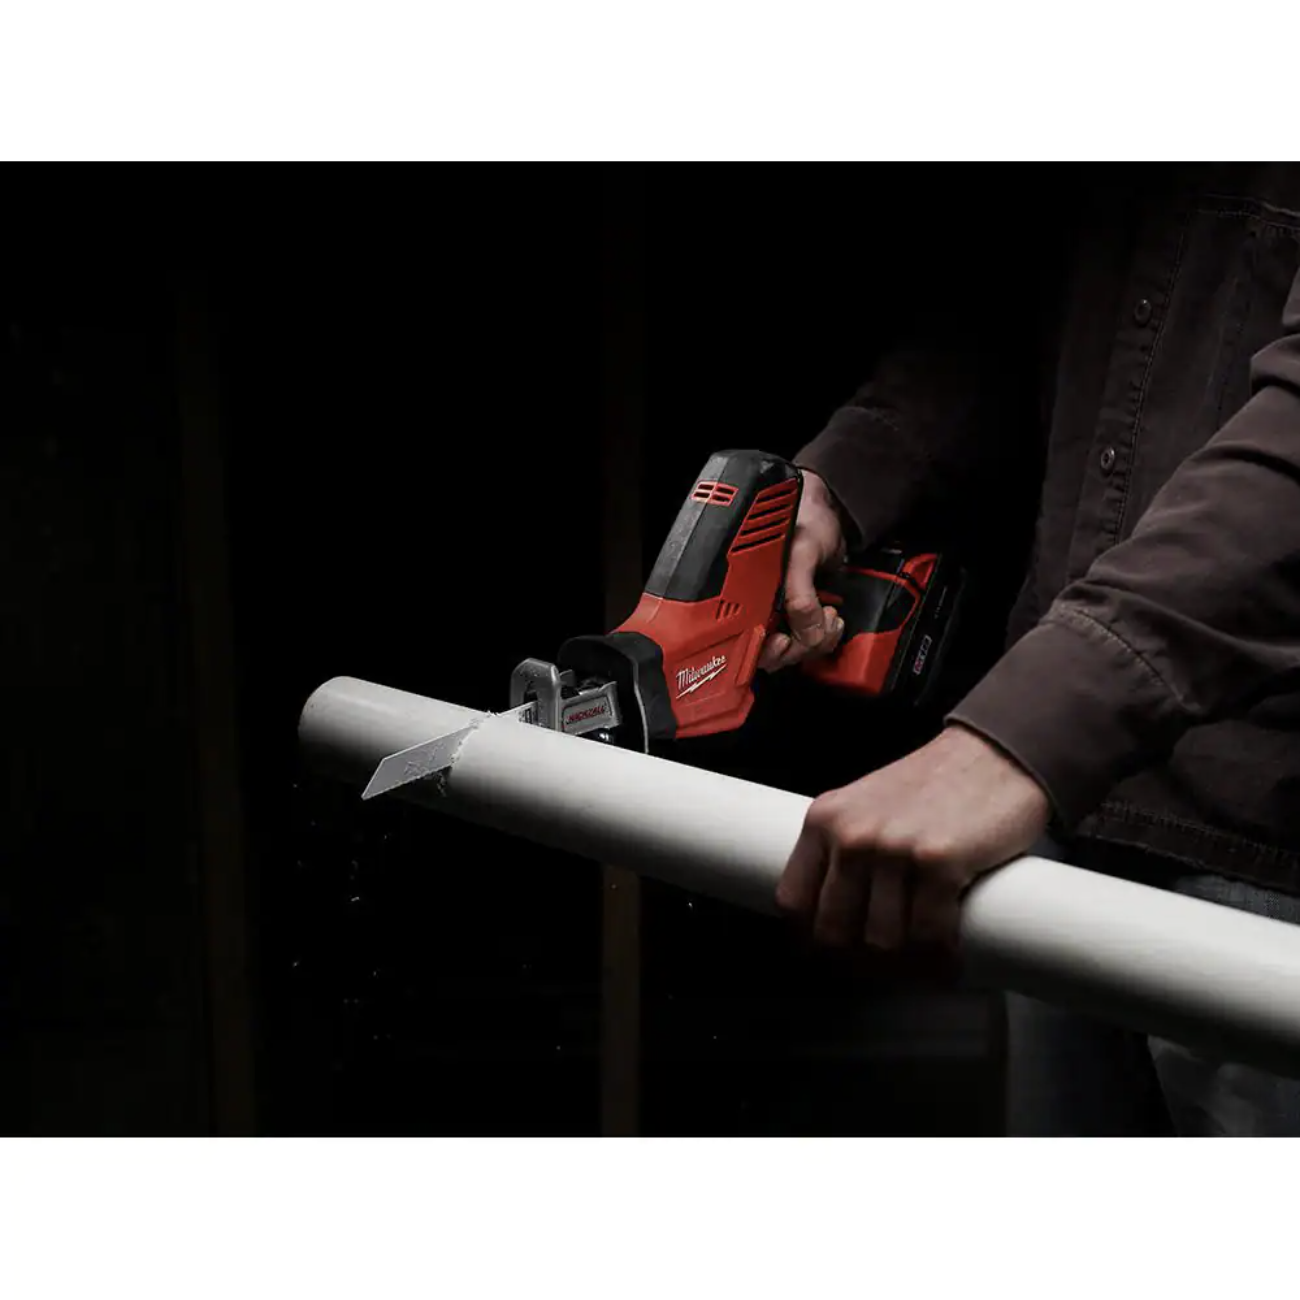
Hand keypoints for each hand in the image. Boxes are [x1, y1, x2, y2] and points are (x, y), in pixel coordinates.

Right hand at [758, 470, 848, 670]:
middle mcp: (760, 606)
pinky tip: (831, 617)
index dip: (765, 650)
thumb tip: (803, 632)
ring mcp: (782, 612)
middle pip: (772, 653)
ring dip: (817, 640)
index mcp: (747, 594)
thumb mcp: (801, 556)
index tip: (784, 642)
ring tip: (829, 616)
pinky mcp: (803, 614)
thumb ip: (800, 597)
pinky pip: (810, 639)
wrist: (831, 512)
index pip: (747, 642)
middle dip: (800, 646)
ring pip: (794, 649)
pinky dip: (825, 634)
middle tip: (817, 624)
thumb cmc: (805, 521)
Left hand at [776, 725, 1050, 951]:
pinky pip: (929, 935)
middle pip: (834, 931)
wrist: (995, 754)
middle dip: (860, 960)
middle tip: (888, 966)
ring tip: (923, 962)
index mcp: (825, 821)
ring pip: (882, 942)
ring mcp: (893, 848)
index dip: (811, 937)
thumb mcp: (868, 806)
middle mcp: (851, 834)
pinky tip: (949, 959)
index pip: (793, 901)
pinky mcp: (939, 861)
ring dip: (905, 965)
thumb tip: (837, 918)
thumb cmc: (934, 787)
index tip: (834, 953)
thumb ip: (846, 848)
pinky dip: (941, 958)